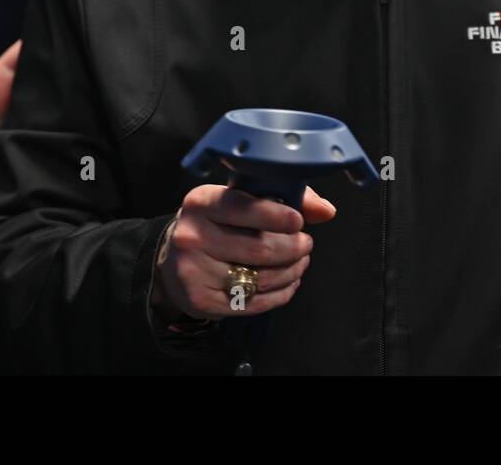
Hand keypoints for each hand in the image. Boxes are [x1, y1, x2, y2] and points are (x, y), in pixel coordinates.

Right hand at [151, 185, 335, 323]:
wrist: (174, 262)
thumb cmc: (217, 225)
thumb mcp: (239, 201)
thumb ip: (283, 197)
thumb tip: (326, 211)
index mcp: (201, 202)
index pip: (244, 208)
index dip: (277, 216)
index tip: (298, 222)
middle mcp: (191, 236)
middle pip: (259, 248)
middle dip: (293, 248)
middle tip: (305, 245)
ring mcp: (194, 271)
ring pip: (260, 278)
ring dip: (291, 271)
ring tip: (300, 262)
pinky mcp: (202, 301)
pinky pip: (253, 302)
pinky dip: (280, 294)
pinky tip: (289, 282)